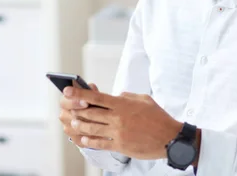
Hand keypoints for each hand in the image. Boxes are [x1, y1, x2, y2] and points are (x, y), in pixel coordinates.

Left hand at [64, 87, 182, 159]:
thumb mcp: (144, 99)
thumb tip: (116, 96)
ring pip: (92, 128)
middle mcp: (118, 118)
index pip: (97, 97)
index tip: (68, 91)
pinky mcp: (120, 145)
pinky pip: (100, 143)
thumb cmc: (158, 117)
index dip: (80, 93)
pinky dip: (89, 140)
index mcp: (123, 104)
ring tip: (73, 122)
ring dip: (80, 125)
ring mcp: (118, 132)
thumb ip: (127, 96)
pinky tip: (83, 138)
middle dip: (76, 109)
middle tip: (67, 107)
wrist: (169, 137)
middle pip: (90, 112)